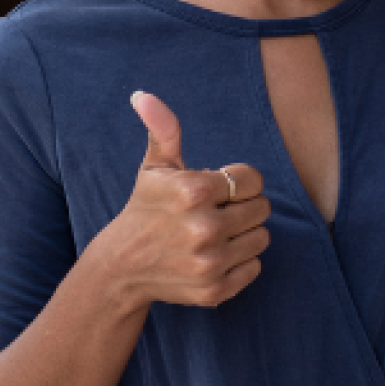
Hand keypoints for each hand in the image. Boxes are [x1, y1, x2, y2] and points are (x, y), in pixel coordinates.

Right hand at [101, 91, 270, 309]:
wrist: (122, 268)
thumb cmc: (145, 209)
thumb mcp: (154, 168)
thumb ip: (162, 129)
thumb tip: (143, 95)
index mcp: (193, 191)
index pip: (253, 180)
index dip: (239, 182)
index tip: (219, 189)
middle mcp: (204, 228)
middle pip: (261, 209)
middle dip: (242, 207)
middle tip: (216, 212)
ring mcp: (210, 262)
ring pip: (262, 238)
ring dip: (244, 234)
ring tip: (216, 233)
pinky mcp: (215, 290)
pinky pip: (254, 267)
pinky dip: (240, 262)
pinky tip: (214, 256)